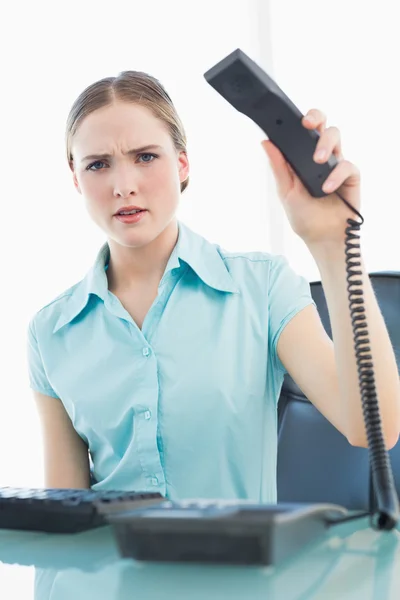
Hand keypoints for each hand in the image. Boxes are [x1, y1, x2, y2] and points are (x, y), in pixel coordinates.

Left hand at [261, 109, 360, 248]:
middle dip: (315, 117)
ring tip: (317, 160)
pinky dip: (336, 175)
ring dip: (325, 144)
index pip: (302, 132)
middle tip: (306, 125)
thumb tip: (265, 142)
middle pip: (322, 125)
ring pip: (335, 136)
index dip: (297, 121)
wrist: (322, 238)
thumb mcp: (286, 191)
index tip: (287, 118)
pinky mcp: (350, 175)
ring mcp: (336, 163)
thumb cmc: (304, 216)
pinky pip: (347, 164)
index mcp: (302, 158)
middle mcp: (321, 156)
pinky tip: (327, 188)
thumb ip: (278, 167)